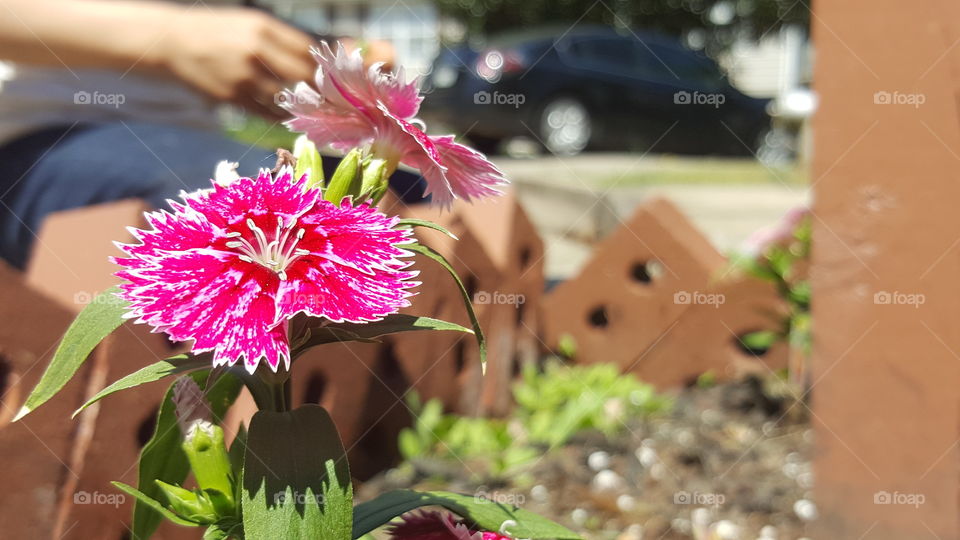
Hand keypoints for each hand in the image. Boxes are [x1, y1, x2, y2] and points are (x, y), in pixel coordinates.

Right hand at [158, 7, 315, 119]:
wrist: (171, 42)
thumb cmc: (216, 32)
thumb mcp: (249, 23)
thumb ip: (280, 39)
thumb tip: (316, 56)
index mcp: (263, 27)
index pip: (307, 49)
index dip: (322, 64)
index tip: (329, 74)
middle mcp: (255, 50)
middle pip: (303, 74)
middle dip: (317, 86)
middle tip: (325, 95)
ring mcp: (243, 75)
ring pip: (286, 97)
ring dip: (299, 105)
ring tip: (307, 108)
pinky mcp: (232, 96)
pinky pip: (265, 112)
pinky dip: (278, 115)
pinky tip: (284, 114)